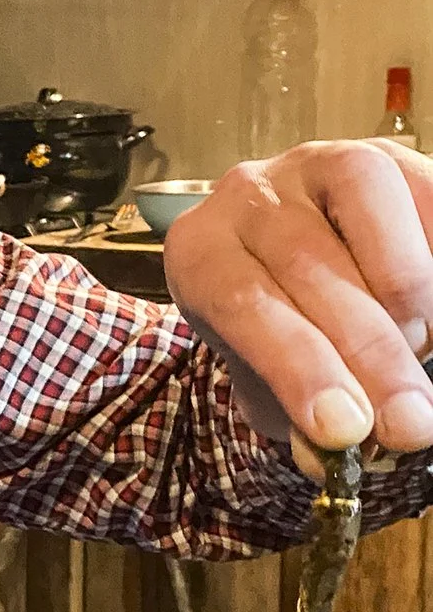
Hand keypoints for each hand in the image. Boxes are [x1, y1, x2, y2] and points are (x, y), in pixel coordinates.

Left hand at [164, 139, 432, 456]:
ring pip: (366, 204)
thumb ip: (295, 413)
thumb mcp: (272, 382)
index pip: (242, 302)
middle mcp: (247, 195)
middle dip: (370, 354)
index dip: (297, 367)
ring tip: (423, 351)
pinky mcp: (384, 154)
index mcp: (200, 251)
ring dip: (409, 293)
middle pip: (308, 264)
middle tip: (411, 424)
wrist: (310, 275)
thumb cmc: (286, 336)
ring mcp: (316, 164)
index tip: (344, 429)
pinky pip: (419, 192)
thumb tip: (327, 458)